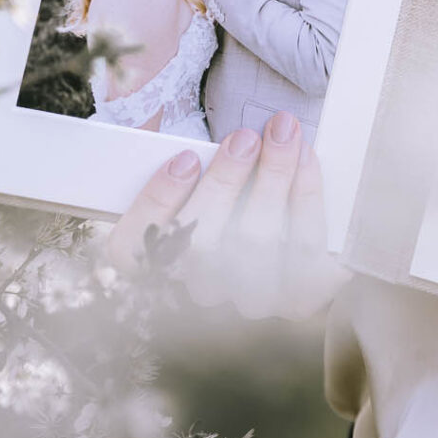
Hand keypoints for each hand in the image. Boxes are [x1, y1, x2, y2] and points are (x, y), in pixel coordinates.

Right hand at [104, 113, 338, 318]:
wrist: (283, 257)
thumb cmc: (225, 205)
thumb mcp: (188, 187)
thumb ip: (180, 169)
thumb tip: (190, 146)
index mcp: (152, 269)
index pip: (131, 249)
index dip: (156, 203)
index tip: (184, 160)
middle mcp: (196, 295)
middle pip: (198, 247)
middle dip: (225, 182)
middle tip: (245, 137)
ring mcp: (246, 303)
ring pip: (255, 246)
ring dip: (272, 180)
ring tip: (283, 135)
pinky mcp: (297, 298)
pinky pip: (304, 251)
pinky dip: (307, 198)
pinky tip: (306, 159)